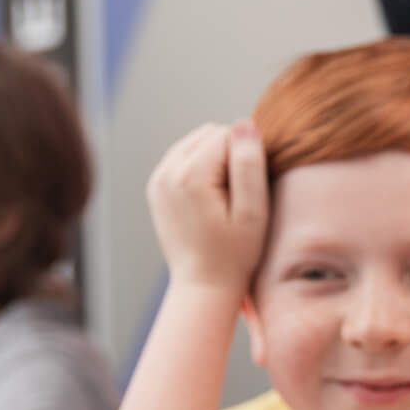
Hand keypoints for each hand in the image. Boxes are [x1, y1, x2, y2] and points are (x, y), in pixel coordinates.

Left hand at [146, 121, 268, 295]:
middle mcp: (166, 172)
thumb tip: (245, 124)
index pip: (228, 134)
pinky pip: (184, 156)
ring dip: (216, 159)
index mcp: (189, 176)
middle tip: (238, 195)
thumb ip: (250, 164)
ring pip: (196, 141)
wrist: (203, 285)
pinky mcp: (156, 186)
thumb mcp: (253, 212)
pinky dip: (201, 167)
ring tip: (225, 196)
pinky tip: (211, 196)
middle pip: (209, 133)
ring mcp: (157, 179)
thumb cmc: (235, 255)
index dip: (247, 158)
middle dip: (229, 154)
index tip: (248, 192)